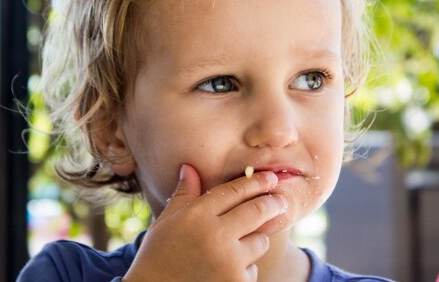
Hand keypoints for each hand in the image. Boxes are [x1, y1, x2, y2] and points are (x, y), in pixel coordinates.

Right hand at [123, 164, 287, 281]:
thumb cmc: (157, 257)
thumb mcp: (166, 222)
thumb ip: (184, 195)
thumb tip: (190, 167)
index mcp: (196, 215)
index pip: (233, 191)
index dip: (255, 182)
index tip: (270, 178)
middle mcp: (215, 234)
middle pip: (256, 211)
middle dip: (273, 203)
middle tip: (281, 200)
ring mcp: (228, 261)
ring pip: (259, 241)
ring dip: (254, 240)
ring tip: (235, 246)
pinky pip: (253, 268)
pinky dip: (245, 268)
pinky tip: (224, 271)